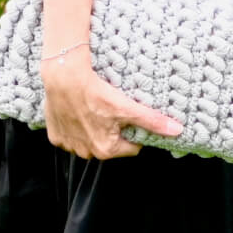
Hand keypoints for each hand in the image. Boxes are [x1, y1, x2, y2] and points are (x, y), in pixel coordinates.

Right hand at [41, 59, 182, 160]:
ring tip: (95, 109)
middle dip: (113, 131)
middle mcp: (86, 153)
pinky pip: (70, 134)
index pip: (131, 147)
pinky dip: (75, 125)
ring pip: (89, 140)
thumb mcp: (128, 107)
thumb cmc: (97, 94)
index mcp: (106, 150)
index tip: (130, 117)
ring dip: (93, 129)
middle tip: (112, 110)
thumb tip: (177, 131)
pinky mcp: (55, 136)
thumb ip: (153, 121)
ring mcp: (69, 146)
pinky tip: (78, 111)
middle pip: (109, 144)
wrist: (64, 79)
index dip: (134, 131)